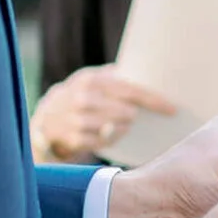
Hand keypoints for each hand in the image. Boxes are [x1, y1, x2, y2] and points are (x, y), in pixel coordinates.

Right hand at [31, 67, 174, 163]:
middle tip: (138, 117)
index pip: (129, 89)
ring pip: (114, 128)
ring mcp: (75, 120)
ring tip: (126, 125)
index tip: (172, 109)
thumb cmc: (82, 96)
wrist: (46, 118)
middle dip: (135, 115)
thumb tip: (154, 74)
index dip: (153, 100)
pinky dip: (110, 139)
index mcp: (91, 79)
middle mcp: (82, 98)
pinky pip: (101, 143)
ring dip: (124, 128)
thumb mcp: (95, 80)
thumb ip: (118, 77)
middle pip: (124, 111)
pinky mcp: (72, 139)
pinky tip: (113, 134)